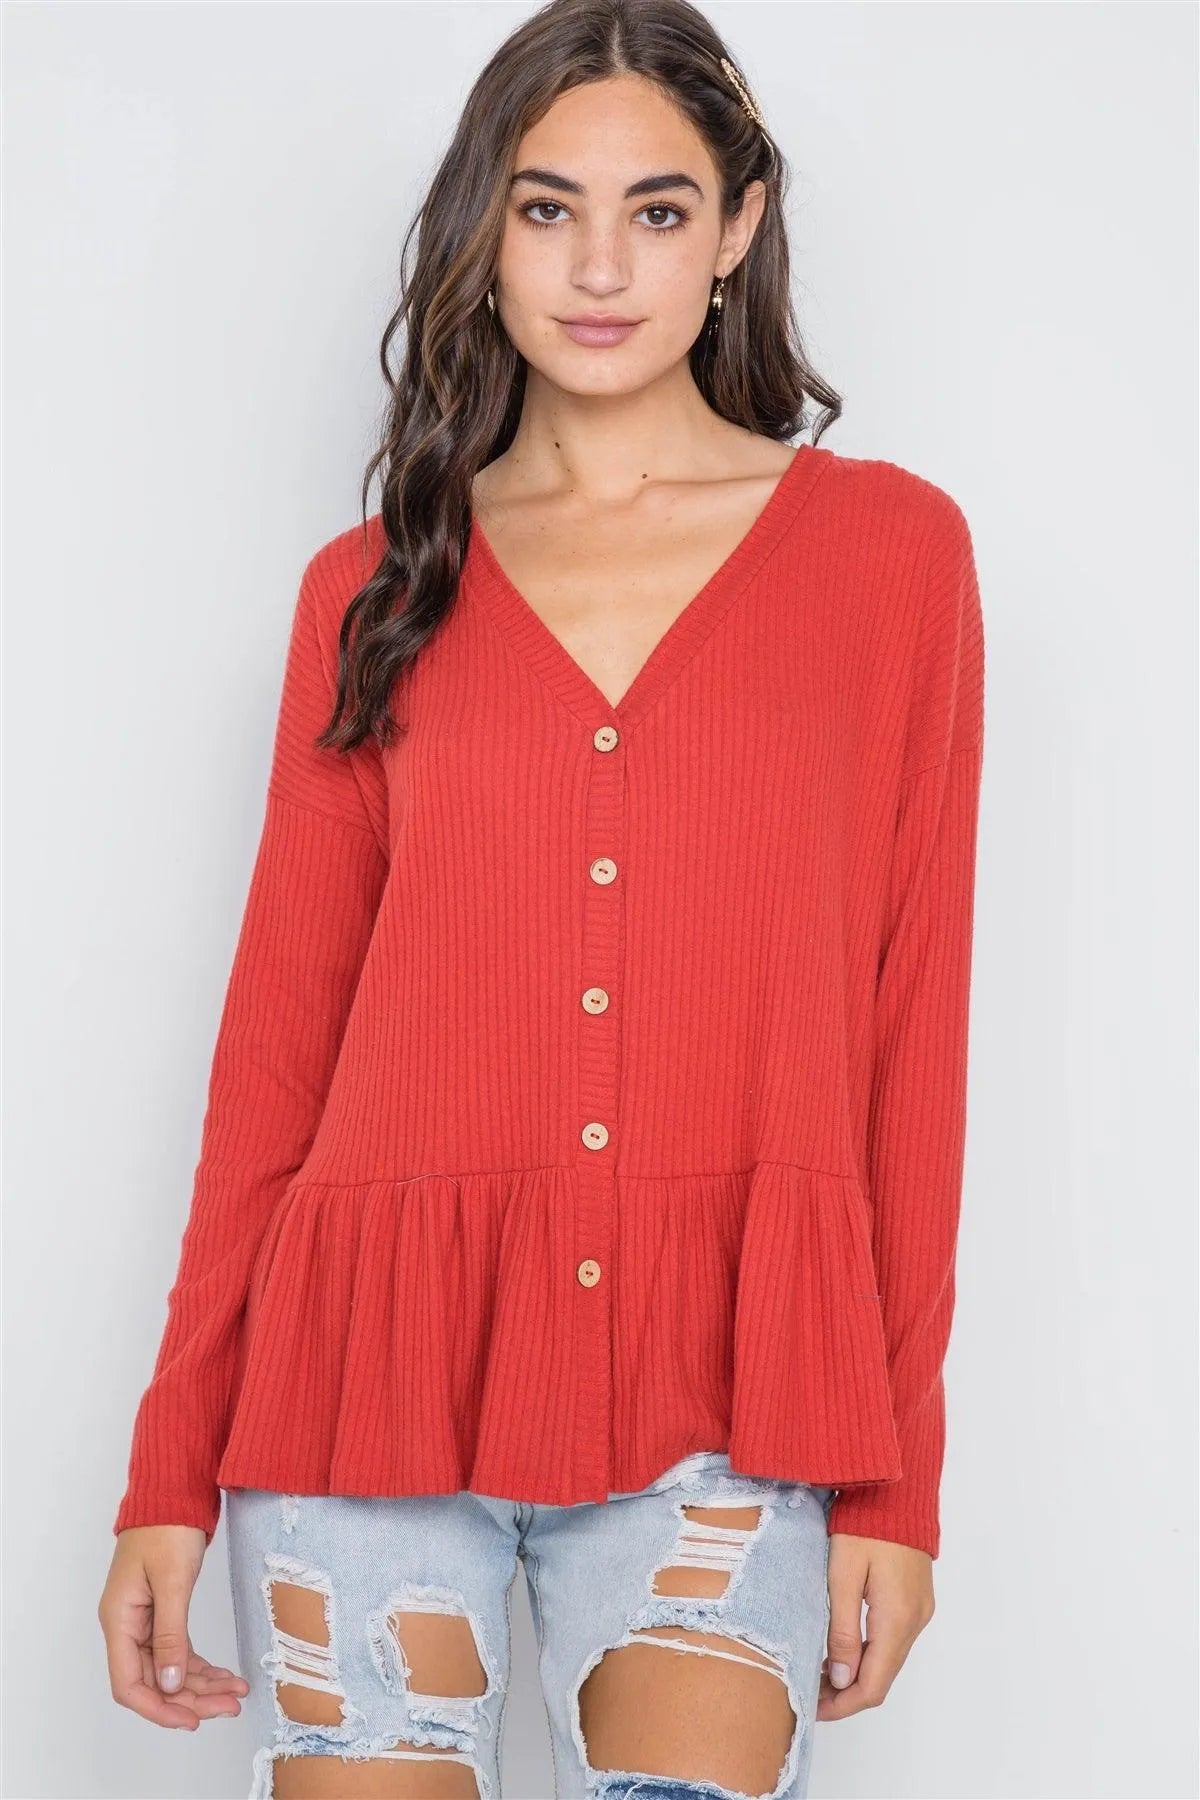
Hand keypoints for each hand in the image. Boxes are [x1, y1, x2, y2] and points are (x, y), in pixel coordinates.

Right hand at [99, 1525, 249, 1728]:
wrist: (173, 1493)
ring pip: (169, 1669)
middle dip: (191, 1699)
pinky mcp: (162, 1613)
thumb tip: (168, 1684)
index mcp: (119, 1620)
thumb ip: (169, 1634)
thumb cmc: (167, 1528)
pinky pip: (178, 1651)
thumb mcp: (172, 1581)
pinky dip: (201, 1666)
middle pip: (153, 1681)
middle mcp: (127, 1626)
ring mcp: (144, 1621)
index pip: (129, 1684)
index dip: (158, 1708)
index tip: (192, 1720)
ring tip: (236, 1694)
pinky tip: (225, 1675)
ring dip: (200, 1685)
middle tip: (229, 1707)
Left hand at [816, 1532, 934, 1718]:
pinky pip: (893, 1639)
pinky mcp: (916, 1599)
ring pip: (888, 1660)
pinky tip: (843, 1646)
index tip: (813, 1709)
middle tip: (810, 1690)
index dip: (843, 1704)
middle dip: (847, 1692)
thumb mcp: (843, 1575)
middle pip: (882, 1677)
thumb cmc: (864, 1524)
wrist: (896, 1489)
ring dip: (857, 1673)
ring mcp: (920, 1610)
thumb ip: (842, 1630)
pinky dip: (869, 1653)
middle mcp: (915, 1621)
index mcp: (897, 1619)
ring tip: (819, 1670)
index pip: (873, 1685)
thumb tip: (841, 1679)